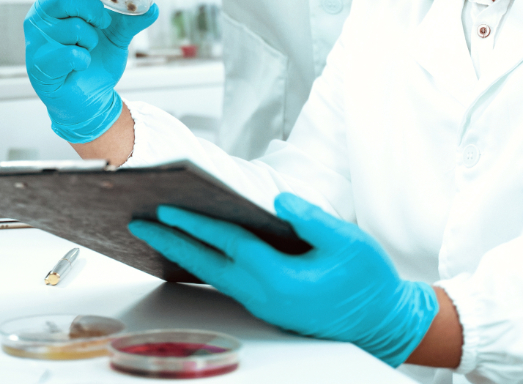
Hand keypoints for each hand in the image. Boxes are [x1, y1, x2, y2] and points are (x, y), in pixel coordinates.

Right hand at [25, 0, 158, 142]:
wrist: (89, 100)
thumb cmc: (94, 61)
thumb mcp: (117, 35)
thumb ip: (131, 18)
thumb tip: (153, 6)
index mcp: (56, 1)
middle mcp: (41, 15)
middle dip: (92, 12)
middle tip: (99, 25)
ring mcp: (36, 39)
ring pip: (72, 27)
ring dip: (89, 41)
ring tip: (85, 49)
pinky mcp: (38, 62)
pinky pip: (71, 53)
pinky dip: (84, 60)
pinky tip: (79, 65)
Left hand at [128, 193, 437, 366]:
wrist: (384, 321)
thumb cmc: (368, 281)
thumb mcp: (348, 242)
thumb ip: (311, 219)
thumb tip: (277, 201)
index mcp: (280, 279)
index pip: (227, 244)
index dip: (194, 223)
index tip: (165, 208)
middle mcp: (264, 295)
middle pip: (206, 264)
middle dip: (170, 241)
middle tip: (138, 223)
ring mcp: (264, 303)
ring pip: (212, 274)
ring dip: (182, 252)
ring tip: (156, 231)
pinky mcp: (268, 304)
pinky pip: (226, 281)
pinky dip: (204, 263)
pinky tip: (194, 250)